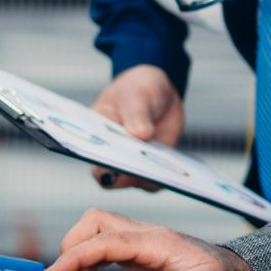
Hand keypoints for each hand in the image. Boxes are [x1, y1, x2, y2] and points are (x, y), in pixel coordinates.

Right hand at [43, 209, 261, 270]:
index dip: (75, 256)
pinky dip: (92, 262)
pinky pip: (111, 251)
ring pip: (102, 234)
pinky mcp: (148, 258)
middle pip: (98, 223)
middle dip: (72, 245)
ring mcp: (148, 246)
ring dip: (80, 254)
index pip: (106, 239)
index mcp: (159, 240)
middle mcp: (150, 237)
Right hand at [89, 64, 183, 190]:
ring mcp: (133, 162)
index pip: (92, 157)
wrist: (158, 92)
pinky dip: (168, 177)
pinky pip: (159, 178)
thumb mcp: (136, 96)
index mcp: (95, 135)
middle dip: (127, 176)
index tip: (112, 168)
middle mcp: (110, 154)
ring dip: (151, 178)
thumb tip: (141, 134)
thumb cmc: (137, 89)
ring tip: (165, 170)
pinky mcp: (153, 165)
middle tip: (144, 170)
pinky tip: (178, 170)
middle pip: (114, 177)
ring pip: (138, 181)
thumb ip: (137, 114)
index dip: (100, 166)